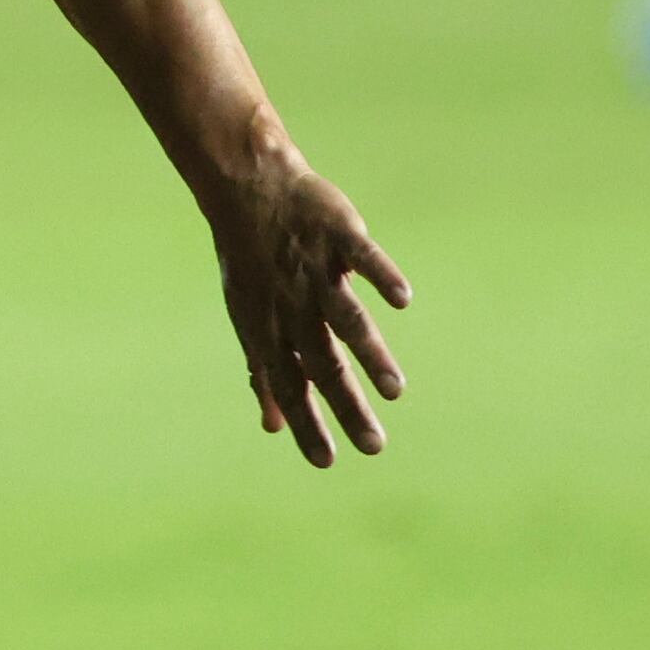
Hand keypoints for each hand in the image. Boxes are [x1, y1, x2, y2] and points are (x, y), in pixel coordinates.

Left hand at [207, 152, 409, 467]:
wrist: (247, 186)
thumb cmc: (251, 262)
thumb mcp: (250, 318)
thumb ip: (265, 373)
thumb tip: (273, 427)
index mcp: (270, 326)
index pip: (289, 384)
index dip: (306, 423)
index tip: (328, 463)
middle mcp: (292, 303)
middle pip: (322, 362)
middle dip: (346, 405)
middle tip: (374, 447)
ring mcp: (316, 268)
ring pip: (345, 317)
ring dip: (370, 353)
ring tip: (396, 391)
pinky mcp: (337, 232)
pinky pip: (362, 257)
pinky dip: (381, 276)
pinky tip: (402, 301)